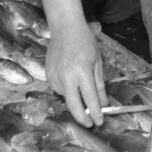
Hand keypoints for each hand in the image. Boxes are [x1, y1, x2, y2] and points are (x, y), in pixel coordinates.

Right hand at [40, 0, 104, 125]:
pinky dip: (67, 90)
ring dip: (76, 100)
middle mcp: (67, 76)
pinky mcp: (48, 76)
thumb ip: (99, 85)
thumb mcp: (98, 62)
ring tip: (82, 87)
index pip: (90, 99)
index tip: (99, 122)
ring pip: (66, 97)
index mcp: (82, 71)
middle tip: (90, 124)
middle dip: (82, 118)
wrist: (65, 28)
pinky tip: (71, 79)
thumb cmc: (85, 42)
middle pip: (73, 105)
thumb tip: (103, 104)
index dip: (96, 113)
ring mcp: (55, 76)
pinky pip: (59, 90)